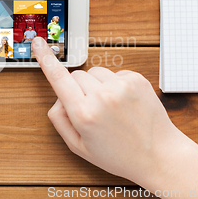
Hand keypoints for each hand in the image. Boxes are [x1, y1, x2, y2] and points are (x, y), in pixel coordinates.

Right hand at [32, 37, 183, 185]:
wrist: (159, 155)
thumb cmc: (119, 155)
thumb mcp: (79, 146)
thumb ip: (60, 120)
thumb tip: (58, 97)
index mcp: (84, 114)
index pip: (59, 78)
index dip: (45, 59)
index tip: (38, 43)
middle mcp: (102, 97)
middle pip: (76, 75)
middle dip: (78, 89)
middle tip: (92, 110)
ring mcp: (121, 86)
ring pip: (94, 73)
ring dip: (97, 85)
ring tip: (110, 108)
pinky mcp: (136, 80)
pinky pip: (114, 73)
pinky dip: (114, 85)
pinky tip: (123, 104)